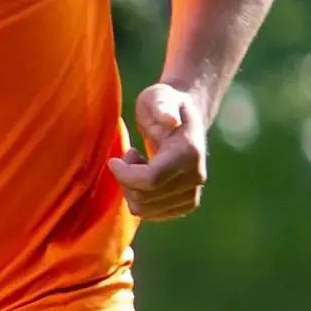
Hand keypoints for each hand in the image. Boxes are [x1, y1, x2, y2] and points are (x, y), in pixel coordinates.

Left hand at [113, 79, 211, 219]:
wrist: (184, 117)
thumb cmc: (165, 103)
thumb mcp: (159, 96)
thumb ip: (162, 106)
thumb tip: (170, 120)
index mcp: (189, 154)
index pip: (150, 180)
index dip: (124, 174)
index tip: (113, 160)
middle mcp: (196, 177)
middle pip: (144, 198)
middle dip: (126, 180)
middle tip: (130, 156)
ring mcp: (193, 193)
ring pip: (144, 209)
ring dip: (132, 189)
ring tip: (139, 165)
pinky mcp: (187, 203)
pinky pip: (151, 215)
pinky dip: (140, 198)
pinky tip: (145, 177)